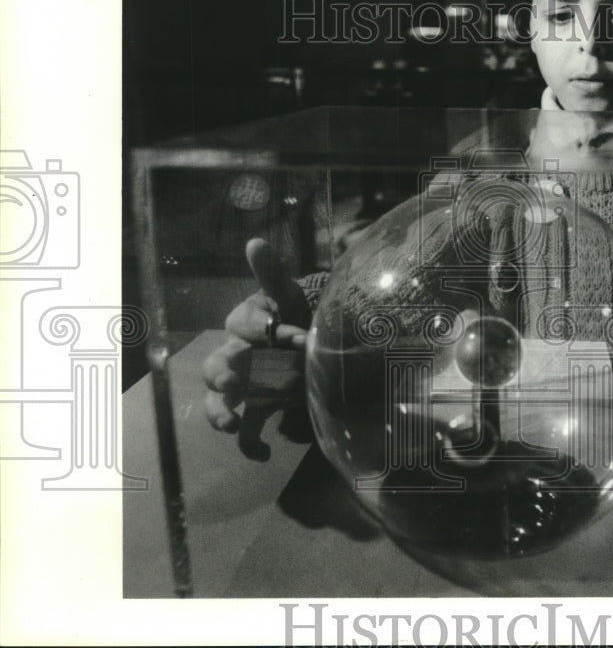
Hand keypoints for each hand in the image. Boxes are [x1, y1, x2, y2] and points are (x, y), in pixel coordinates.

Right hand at [202, 239, 310, 437]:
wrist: (311, 344)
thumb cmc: (294, 316)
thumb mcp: (289, 297)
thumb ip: (273, 275)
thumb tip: (255, 242)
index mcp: (247, 323)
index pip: (243, 324)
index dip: (265, 330)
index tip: (295, 335)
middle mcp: (237, 354)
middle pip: (217, 365)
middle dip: (226, 373)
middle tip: (238, 380)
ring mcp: (244, 385)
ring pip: (218, 400)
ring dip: (221, 412)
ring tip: (231, 423)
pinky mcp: (256, 409)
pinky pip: (244, 431)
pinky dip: (250, 444)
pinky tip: (265, 453)